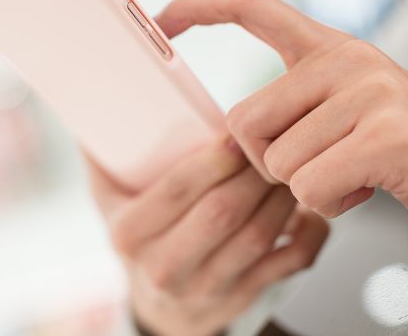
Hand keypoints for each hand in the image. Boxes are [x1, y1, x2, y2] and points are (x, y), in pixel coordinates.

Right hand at [87, 137, 328, 335]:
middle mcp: (164, 267)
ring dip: (282, 196)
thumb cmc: (142, 239)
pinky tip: (309, 208)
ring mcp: (205, 288)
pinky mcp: (241, 299)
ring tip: (291, 166)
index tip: (236, 132)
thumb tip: (97, 96)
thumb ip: (104, 155)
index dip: (212, 159)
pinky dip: (310, 234)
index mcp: (129, 233)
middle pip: (222, 212)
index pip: (175, 190)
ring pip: (257, 237)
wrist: (161, 311)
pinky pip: (288, 264)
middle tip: (274, 142)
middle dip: (254, 173)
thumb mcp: (110, 202)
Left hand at [157, 0, 407, 249]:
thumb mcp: (352, 115)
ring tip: (360, 174)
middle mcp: (347, 59)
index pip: (253, 4)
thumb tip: (232, 132)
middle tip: (324, 166)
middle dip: (271, 164)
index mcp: (334, 48)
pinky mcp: (386, 135)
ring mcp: (369, 92)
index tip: (162, 19)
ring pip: (275, 162)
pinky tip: (370, 189)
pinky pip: (309, 187)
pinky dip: (332, 204)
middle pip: (243, 122)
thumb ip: (299, 107)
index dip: (199, 5)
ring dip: (309, 187)